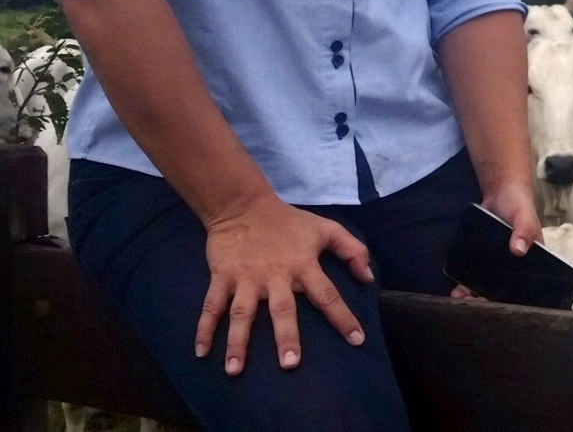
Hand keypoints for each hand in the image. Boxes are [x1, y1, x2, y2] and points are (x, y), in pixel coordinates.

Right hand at [196, 193, 373, 374]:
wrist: (243, 205)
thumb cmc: (289, 221)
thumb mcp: (326, 229)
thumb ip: (353, 249)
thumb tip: (368, 277)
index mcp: (303, 264)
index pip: (327, 294)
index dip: (343, 317)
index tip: (357, 340)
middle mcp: (275, 275)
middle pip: (282, 310)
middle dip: (287, 337)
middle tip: (291, 365)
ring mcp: (246, 278)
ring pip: (242, 314)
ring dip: (238, 342)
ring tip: (235, 370)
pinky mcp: (222, 277)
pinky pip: (212, 306)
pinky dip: (204, 329)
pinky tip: (201, 352)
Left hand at [447, 184, 542, 299]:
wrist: (501, 192)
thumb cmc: (519, 204)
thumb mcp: (524, 215)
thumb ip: (524, 230)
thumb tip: (519, 250)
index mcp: (532, 261)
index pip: (524, 287)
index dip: (511, 299)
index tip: (495, 305)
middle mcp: (517, 267)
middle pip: (504, 291)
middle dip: (487, 300)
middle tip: (470, 302)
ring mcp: (500, 264)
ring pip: (489, 286)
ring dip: (475, 295)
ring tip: (460, 297)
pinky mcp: (485, 259)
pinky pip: (478, 275)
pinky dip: (469, 283)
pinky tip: (458, 288)